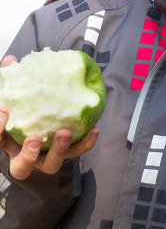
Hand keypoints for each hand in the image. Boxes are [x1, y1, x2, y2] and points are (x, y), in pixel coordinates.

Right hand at [0, 55, 99, 179]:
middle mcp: (23, 155)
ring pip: (51, 165)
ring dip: (59, 151)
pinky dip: (85, 143)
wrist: (41, 117)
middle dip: (28, 155)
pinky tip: (94, 129)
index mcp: (7, 141)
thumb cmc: (22, 106)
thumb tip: (11, 60)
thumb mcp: (13, 95)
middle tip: (35, 138)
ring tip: (65, 132)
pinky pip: (76, 151)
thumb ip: (9, 80)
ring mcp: (44, 157)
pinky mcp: (65, 153)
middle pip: (22, 168)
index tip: (4, 110)